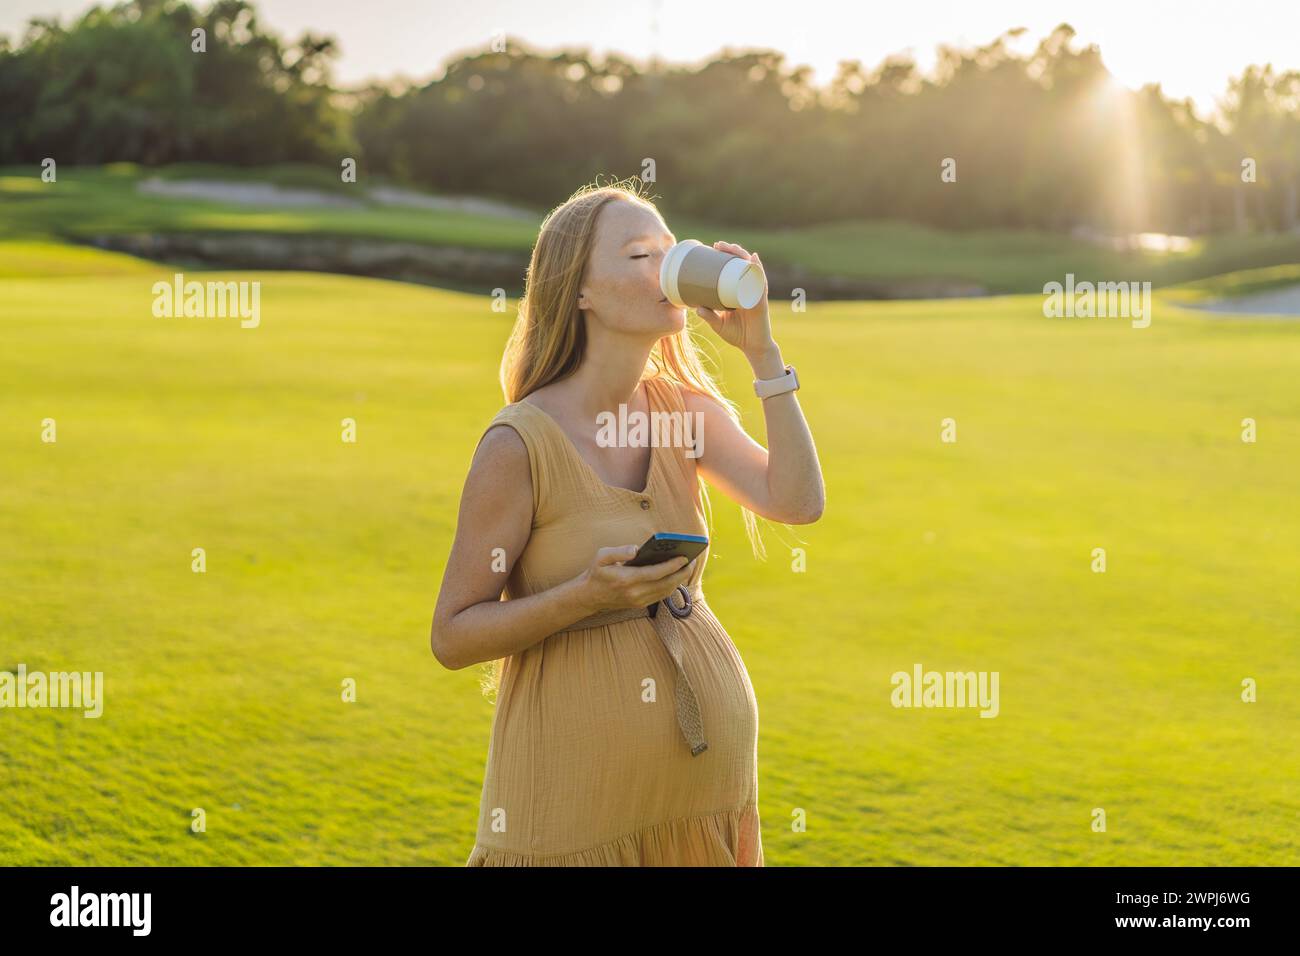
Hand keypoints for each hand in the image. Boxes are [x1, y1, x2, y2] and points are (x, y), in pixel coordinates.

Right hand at [575, 545, 695, 613]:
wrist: (589, 596)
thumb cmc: (597, 573)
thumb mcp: (601, 556)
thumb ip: (619, 551)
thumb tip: (637, 549)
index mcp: (627, 579)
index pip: (656, 573)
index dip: (673, 566)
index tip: (684, 557)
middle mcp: (635, 593)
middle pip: (666, 584)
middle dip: (681, 573)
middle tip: (692, 561)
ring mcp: (638, 601)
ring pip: (665, 591)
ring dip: (679, 580)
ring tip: (687, 567)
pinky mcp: (640, 605)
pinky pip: (661, 596)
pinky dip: (671, 586)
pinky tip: (676, 576)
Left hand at [693, 241, 775, 358]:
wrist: (753, 347)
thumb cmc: (737, 335)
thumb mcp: (718, 325)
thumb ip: (709, 316)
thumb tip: (695, 307)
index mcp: (738, 291)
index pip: (733, 269)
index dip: (725, 258)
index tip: (713, 248)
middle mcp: (748, 289)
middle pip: (741, 264)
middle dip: (732, 252)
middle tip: (718, 245)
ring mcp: (755, 293)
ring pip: (750, 269)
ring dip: (742, 256)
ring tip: (732, 248)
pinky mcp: (761, 301)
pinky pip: (760, 283)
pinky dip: (758, 270)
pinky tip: (754, 260)